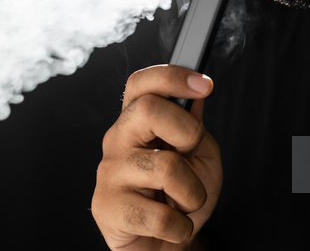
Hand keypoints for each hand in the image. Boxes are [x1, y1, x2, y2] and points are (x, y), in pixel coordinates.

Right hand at [91, 65, 222, 249]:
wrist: (163, 245)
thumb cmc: (179, 198)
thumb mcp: (199, 156)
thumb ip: (195, 126)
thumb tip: (195, 95)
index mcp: (137, 121)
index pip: (142, 83)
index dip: (172, 77)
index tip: (204, 85)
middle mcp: (118, 139)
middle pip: (148, 109)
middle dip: (188, 133)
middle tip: (191, 156)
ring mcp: (109, 172)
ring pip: (166, 167)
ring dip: (193, 193)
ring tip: (184, 202)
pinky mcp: (105, 207)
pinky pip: (160, 216)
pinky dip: (180, 227)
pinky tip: (172, 224)